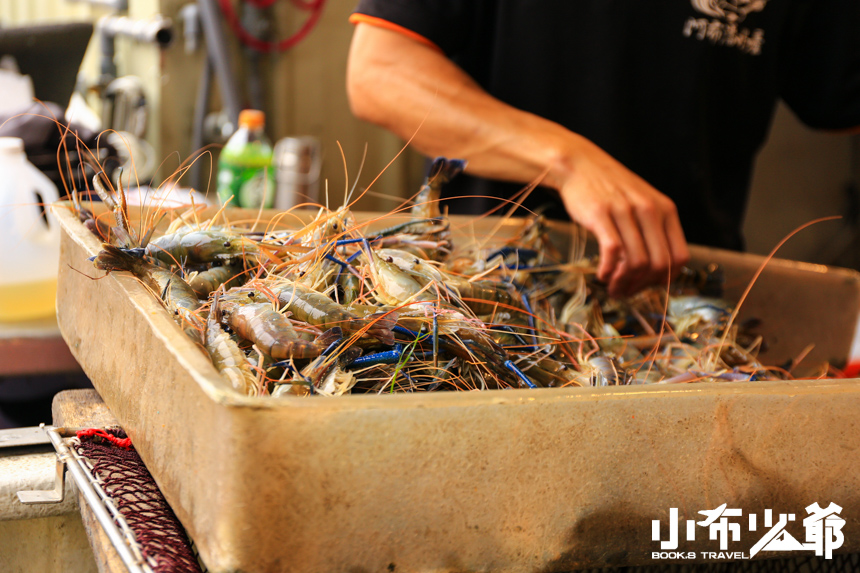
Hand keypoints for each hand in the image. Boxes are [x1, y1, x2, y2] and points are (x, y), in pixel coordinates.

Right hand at [553, 135, 689, 296]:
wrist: (580, 164)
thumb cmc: (610, 189)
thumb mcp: (642, 203)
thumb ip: (653, 230)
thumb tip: (654, 269)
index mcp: (665, 210)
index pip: (680, 257)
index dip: (665, 279)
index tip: (647, 286)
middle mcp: (650, 210)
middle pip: (659, 264)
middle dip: (643, 286)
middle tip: (626, 292)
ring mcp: (625, 212)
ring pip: (636, 262)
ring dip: (624, 283)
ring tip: (612, 287)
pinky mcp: (601, 215)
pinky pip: (612, 252)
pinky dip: (609, 271)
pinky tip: (602, 275)